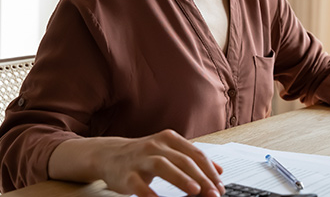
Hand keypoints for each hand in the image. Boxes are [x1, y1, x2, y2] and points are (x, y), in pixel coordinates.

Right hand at [50, 129, 223, 196]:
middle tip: (213, 193)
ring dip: (180, 179)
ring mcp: (140, 158)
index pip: (195, 154)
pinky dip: (149, 192)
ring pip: (162, 166)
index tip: (219, 186)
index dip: (209, 170)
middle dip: (201, 177)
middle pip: (182, 160)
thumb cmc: (143, 155)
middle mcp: (155, 146)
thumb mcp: (169, 152)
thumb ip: (192, 159)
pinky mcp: (126, 173)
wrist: (109, 155)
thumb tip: (219, 171)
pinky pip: (138, 183)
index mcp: (169, 139)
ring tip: (195, 191)